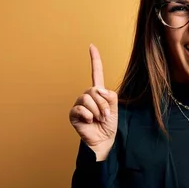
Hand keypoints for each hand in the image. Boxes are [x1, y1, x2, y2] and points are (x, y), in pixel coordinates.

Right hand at [69, 44, 118, 160]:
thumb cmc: (109, 125)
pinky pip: (80, 108)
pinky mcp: (73, 114)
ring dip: (97, 110)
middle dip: (103, 104)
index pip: (96, 72)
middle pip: (94, 90)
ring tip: (99, 119)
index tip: (91, 46)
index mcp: (98, 92)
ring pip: (87, 98)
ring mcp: (79, 104)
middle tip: (106, 116)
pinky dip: (88, 115)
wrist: (104, 141)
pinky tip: (90, 121)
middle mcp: (87, 96)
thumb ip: (110, 96)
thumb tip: (98, 91)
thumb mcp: (115, 108)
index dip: (94, 59)